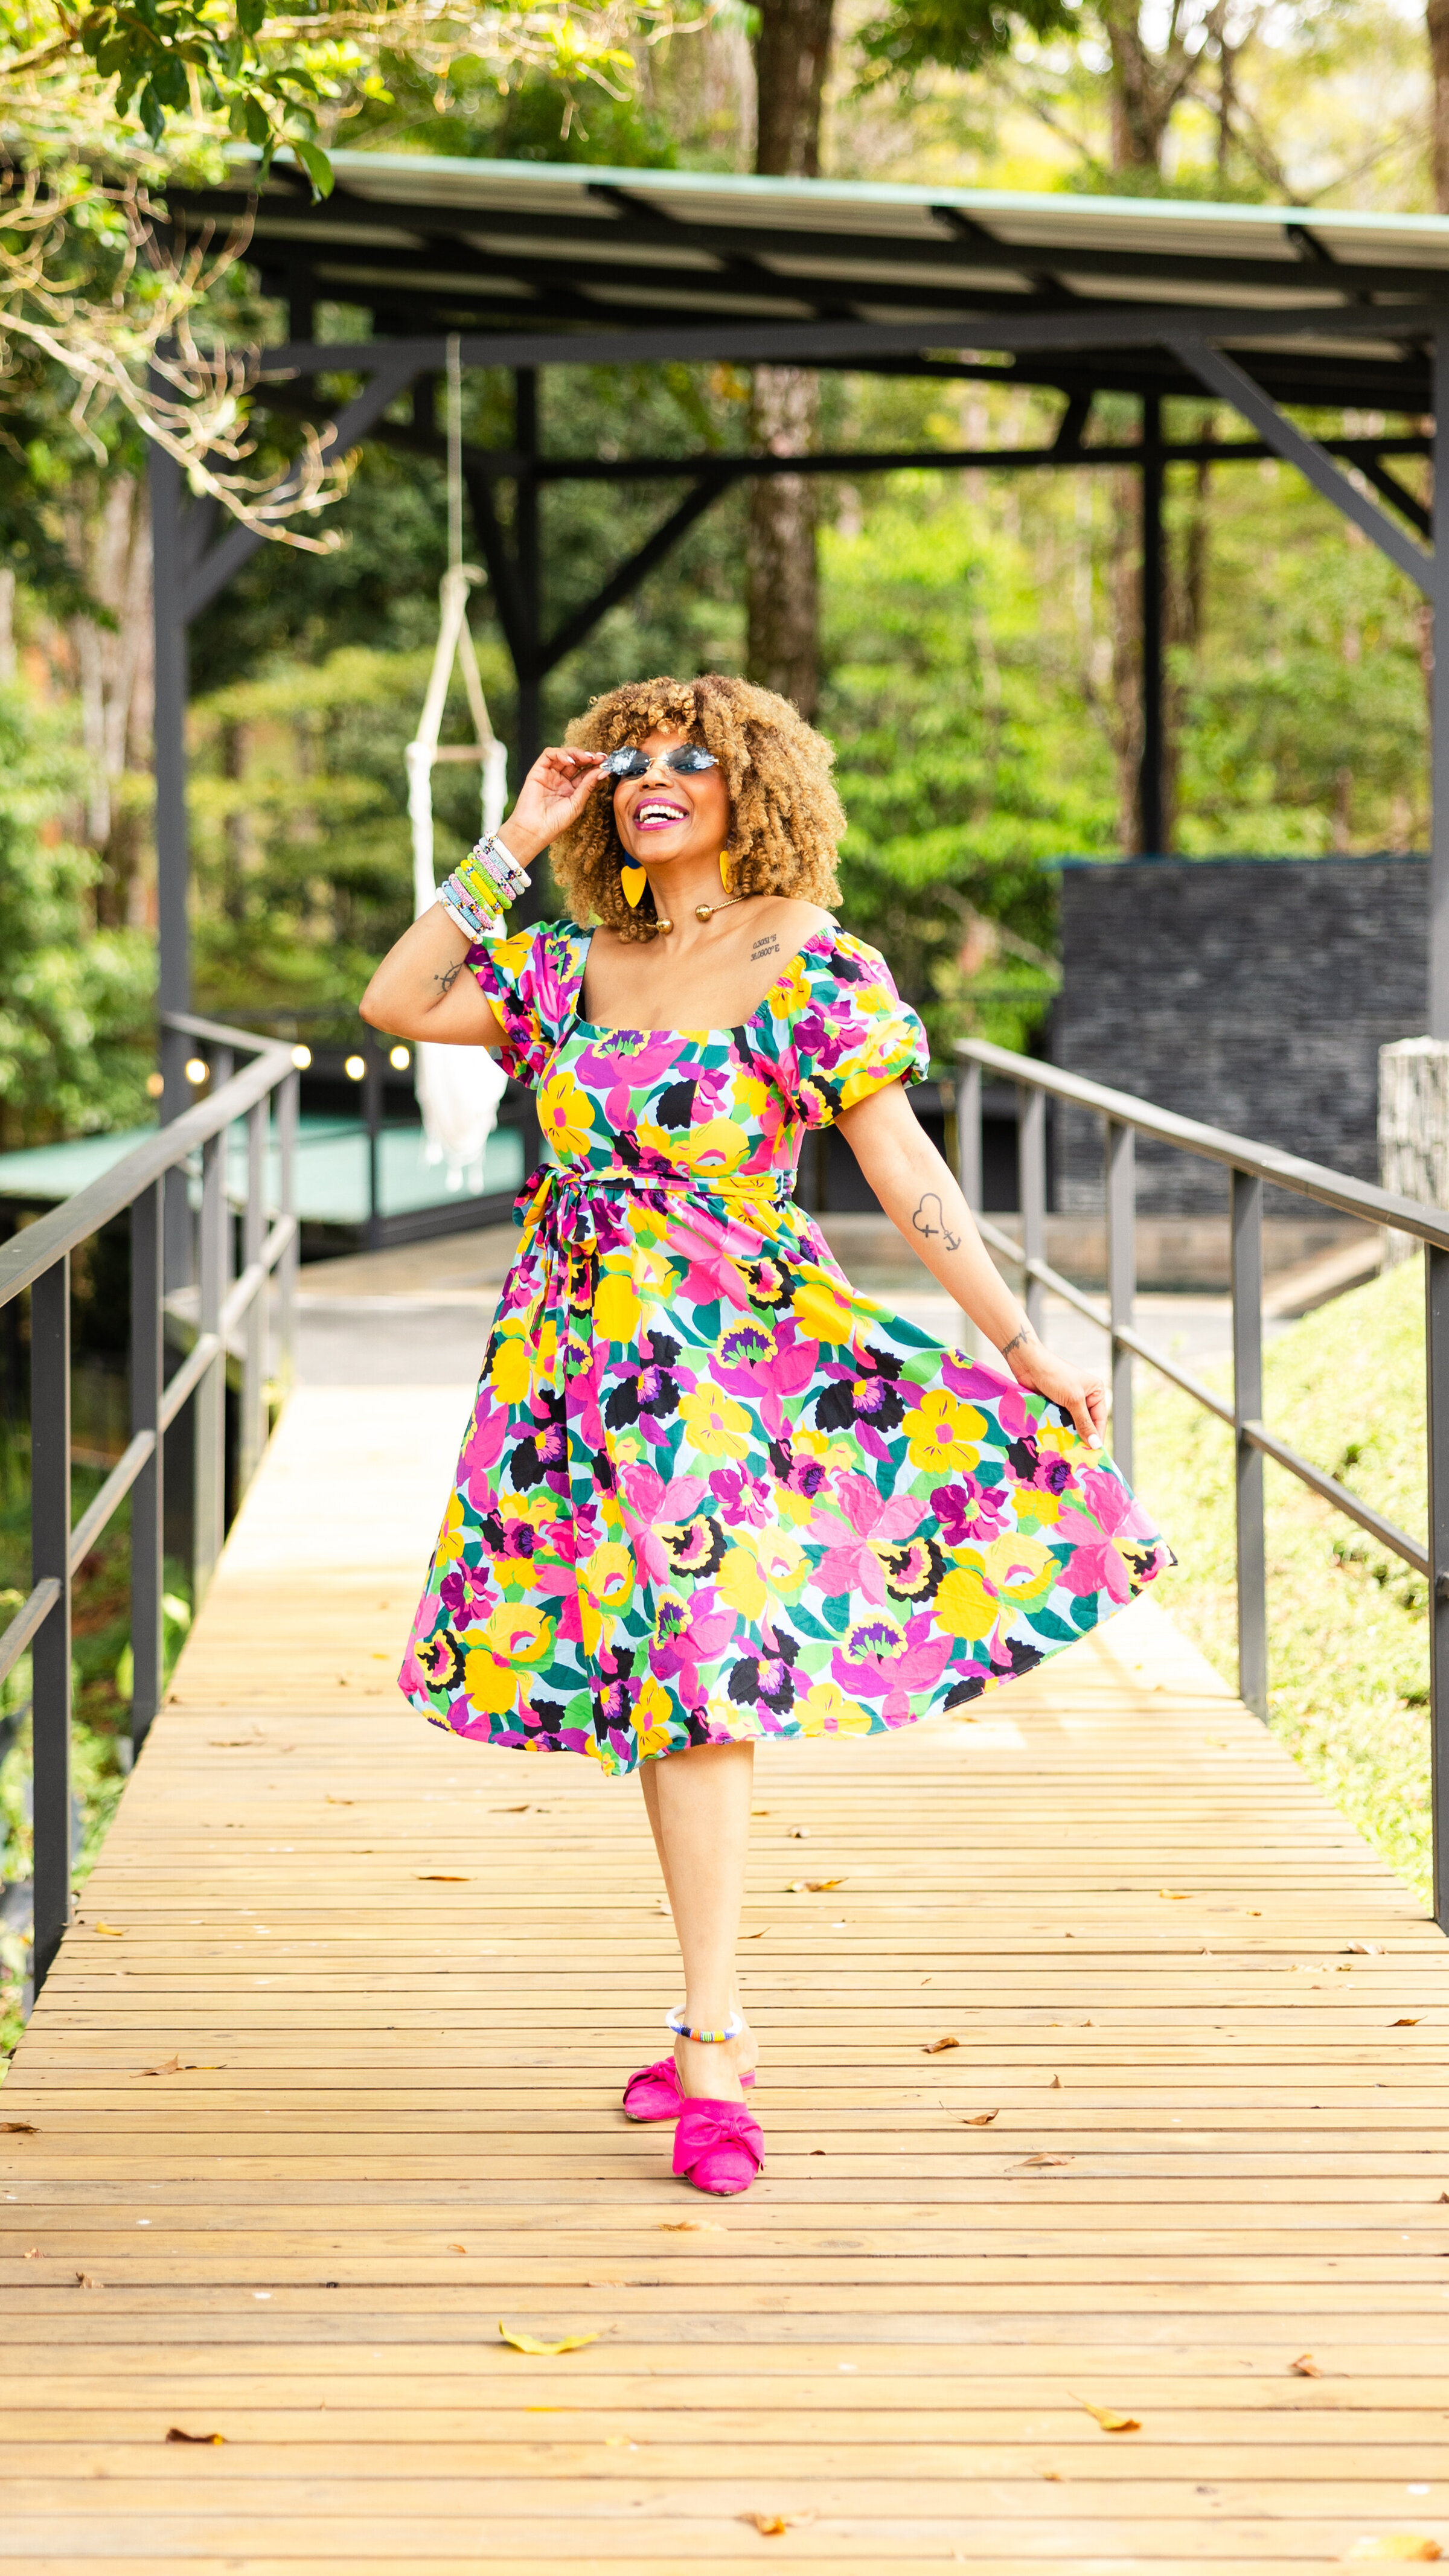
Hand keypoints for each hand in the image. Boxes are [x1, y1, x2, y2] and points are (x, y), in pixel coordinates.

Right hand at [500, 746, 604, 865]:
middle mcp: (560, 780)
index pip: (585, 772)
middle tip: (599, 757)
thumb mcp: (577, 803)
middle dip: (589, 757)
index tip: (607, 762)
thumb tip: (603, 770)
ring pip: (564, 755)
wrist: (535, 829)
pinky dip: (560, 753)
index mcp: (571, 790)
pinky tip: (570, 760)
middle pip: (576, 761)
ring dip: (577, 753)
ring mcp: (549, 775)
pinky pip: (549, 755)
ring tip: (587, 758)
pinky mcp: (538, 771)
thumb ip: (588, 785)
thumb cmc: (555, 822)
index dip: (596, 766)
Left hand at [1003, 1332, 1106, 1448]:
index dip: (1096, 1436)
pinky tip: (1055, 1443)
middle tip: (1078, 1457)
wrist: (1028, 1363)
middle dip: (1081, 1437)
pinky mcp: (1055, 1405)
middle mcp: (1084, 1397)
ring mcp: (1069, 1402)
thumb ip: (1083, 1422)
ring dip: (1068, 1435)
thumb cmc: (1055, 1376)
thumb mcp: (1073, 1400)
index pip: (1099, 1419)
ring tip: (1066, 1452)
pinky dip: (1057, 1431)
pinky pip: (1059, 1422)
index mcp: (1095, 1392)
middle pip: (1086, 1423)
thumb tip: (1095, 1444)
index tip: (1093, 1454)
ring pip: (1071, 1425)